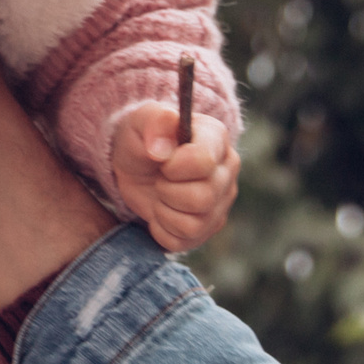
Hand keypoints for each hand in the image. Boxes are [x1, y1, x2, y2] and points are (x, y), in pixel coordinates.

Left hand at [110, 104, 239, 251]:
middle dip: (167, 190)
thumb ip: (154, 124)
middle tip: (158, 178)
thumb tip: (161, 149)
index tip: (161, 161)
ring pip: (195, 224)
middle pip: (203, 198)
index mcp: (216, 138)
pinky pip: (184, 241)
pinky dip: (162, 230)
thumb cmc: (144, 139)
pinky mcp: (208, 228)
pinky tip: (161, 211)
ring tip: (160, 194)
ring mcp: (221, 202)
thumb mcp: (141, 122)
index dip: (174, 166)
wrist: (137, 165)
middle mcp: (227, 171)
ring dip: (164, 211)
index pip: (204, 162)